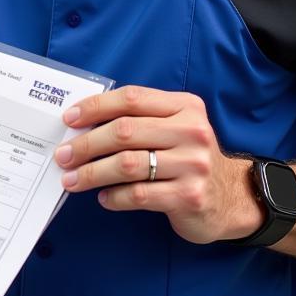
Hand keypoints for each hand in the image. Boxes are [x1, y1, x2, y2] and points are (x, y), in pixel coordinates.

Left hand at [56, 85, 262, 243]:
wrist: (231, 197)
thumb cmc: (187, 157)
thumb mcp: (173, 127)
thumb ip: (138, 119)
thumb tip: (82, 125)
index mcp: (185, 106)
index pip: (131, 98)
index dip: (95, 107)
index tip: (69, 119)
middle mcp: (192, 131)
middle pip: (124, 132)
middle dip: (86, 144)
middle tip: (63, 155)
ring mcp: (193, 164)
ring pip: (126, 164)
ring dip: (91, 173)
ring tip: (72, 180)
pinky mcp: (189, 196)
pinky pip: (138, 194)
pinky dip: (114, 196)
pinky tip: (103, 198)